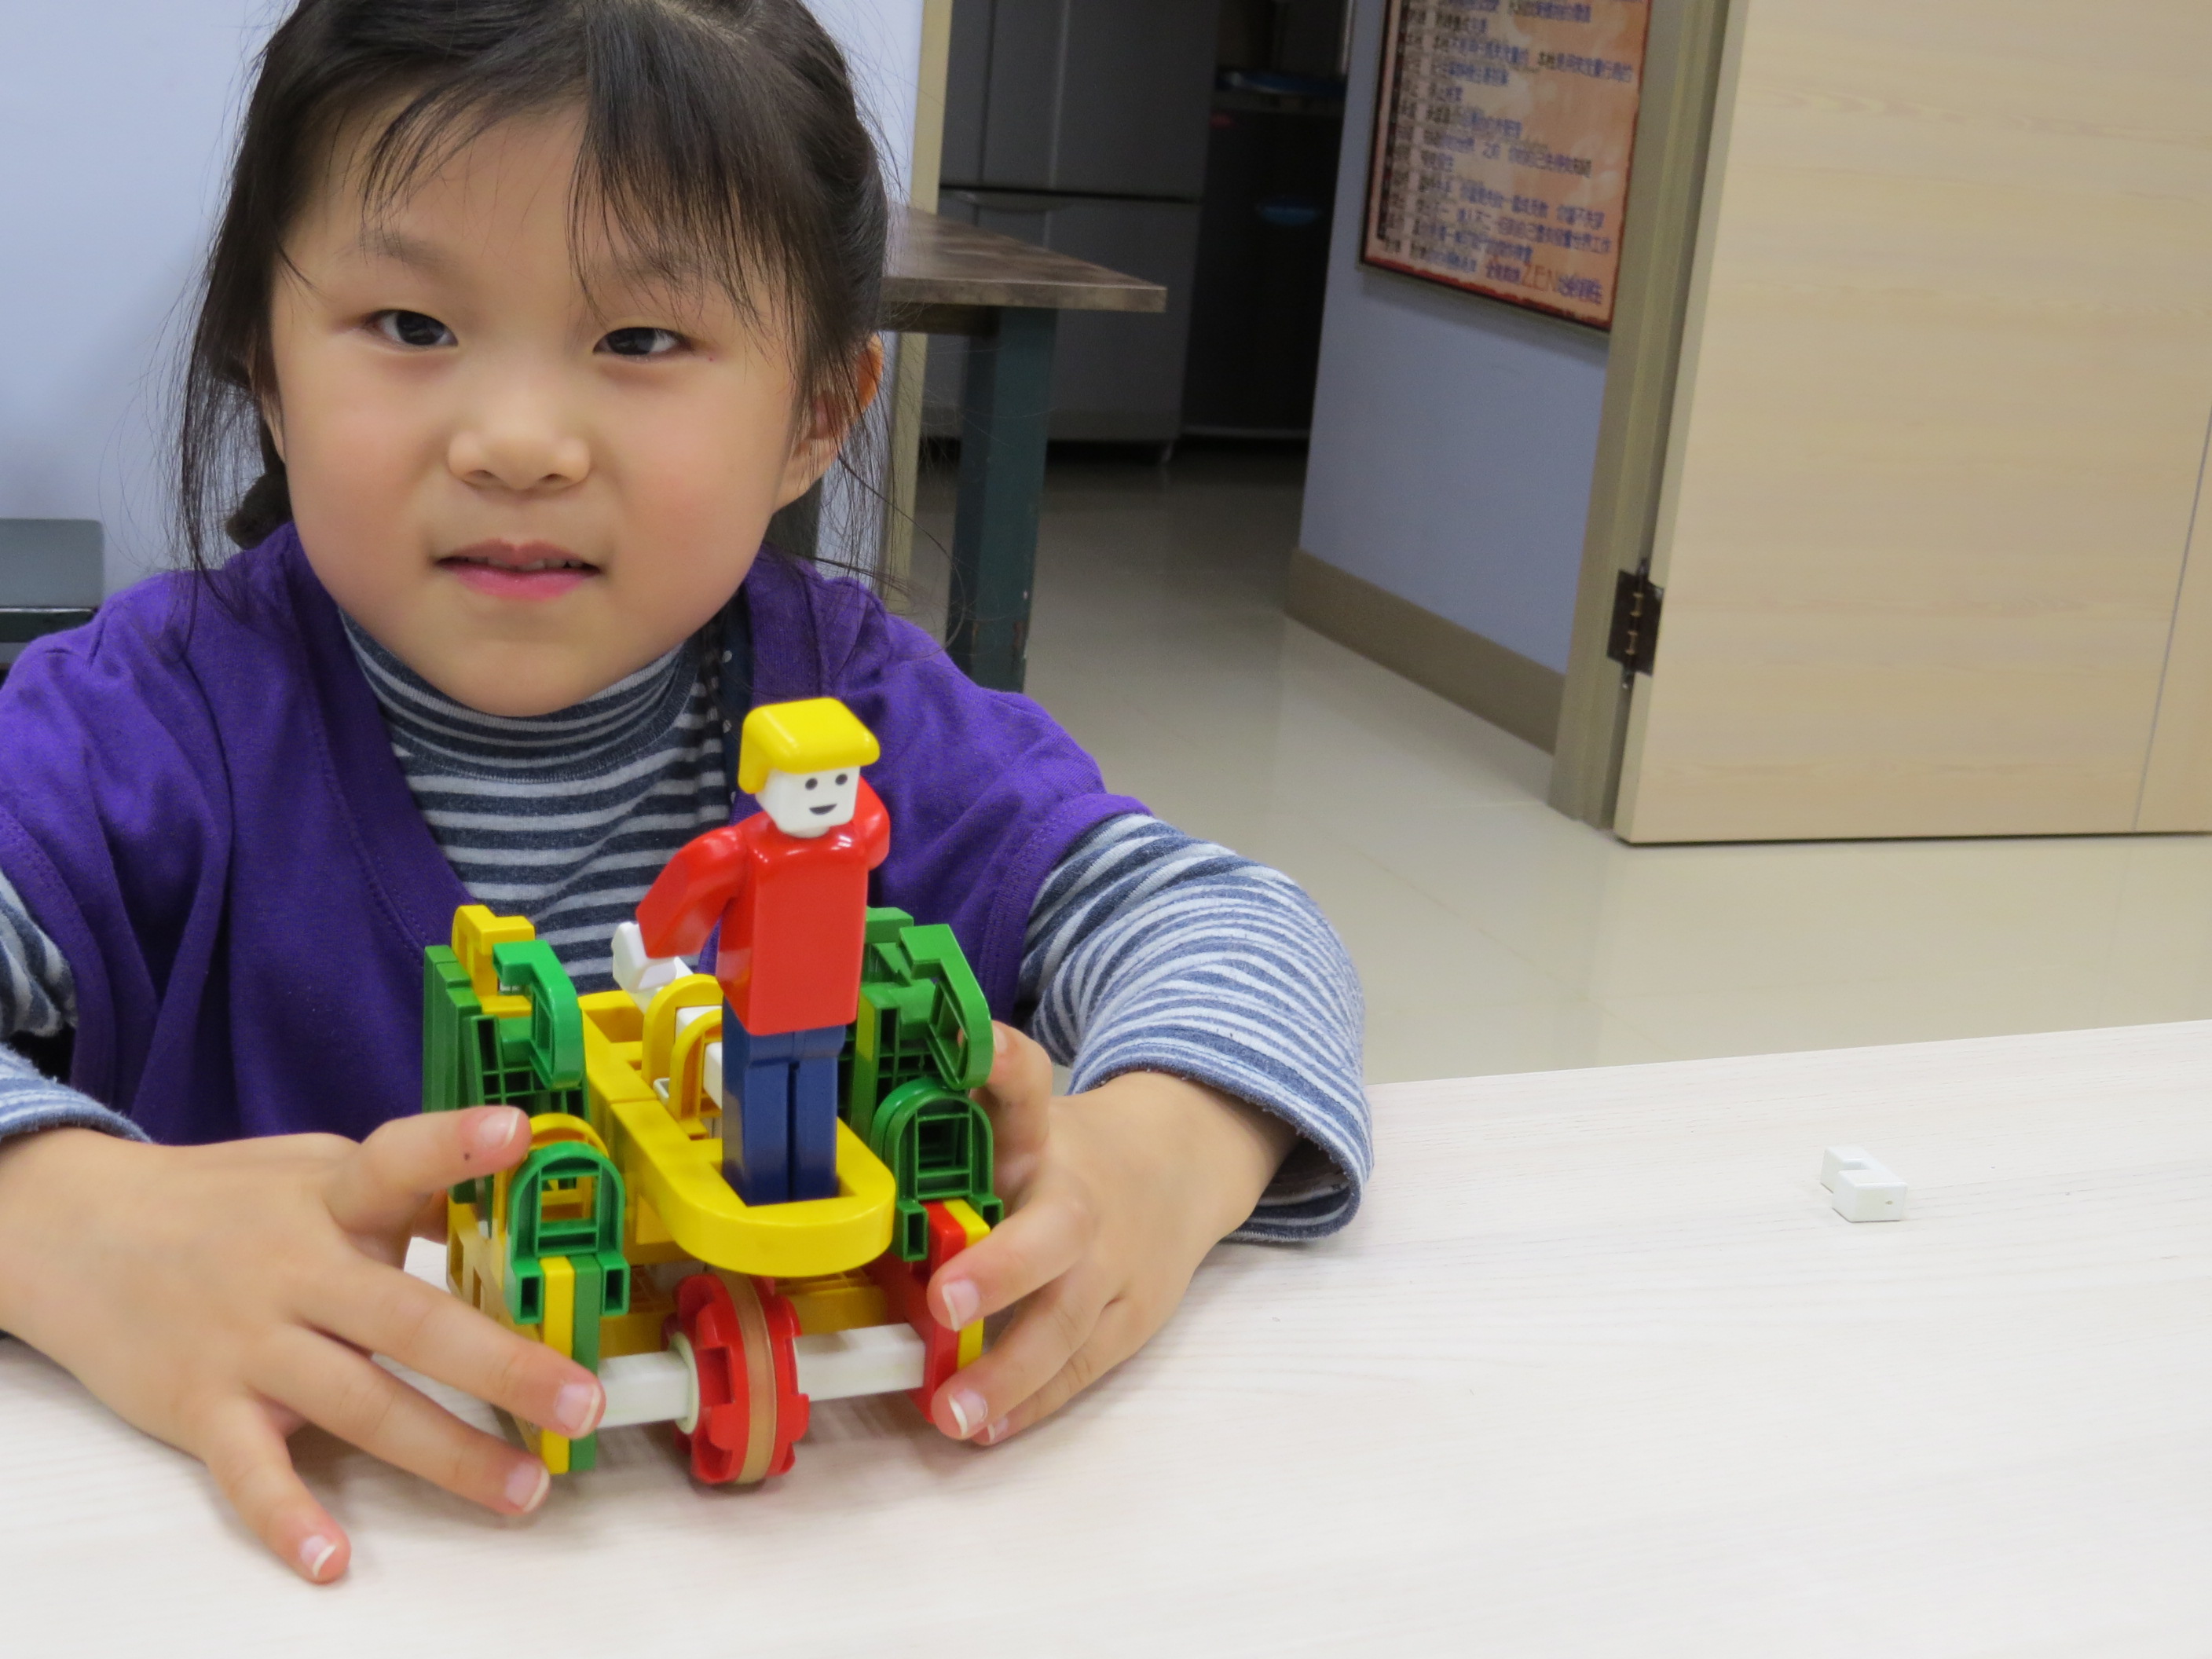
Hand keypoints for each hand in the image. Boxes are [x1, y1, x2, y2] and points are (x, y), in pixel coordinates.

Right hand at [0, 1109, 603, 1583]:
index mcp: (332, 1197)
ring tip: (523, 1488)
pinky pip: (249, 1472)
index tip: (517, 1133)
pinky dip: (288, 1517)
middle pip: (408, 1318)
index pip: (398, 1161)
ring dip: (446, 1452)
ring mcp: (249, 1342)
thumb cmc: (229, 1203)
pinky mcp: (202, 1406)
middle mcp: (295, 1269)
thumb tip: (511, 1198)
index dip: (455, 1147)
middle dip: (502, 1364)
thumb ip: (403, 1192)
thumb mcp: (315, 1172)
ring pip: (358, 1403)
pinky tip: (332, 1558)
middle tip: (581, 1402)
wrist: (80, 1233)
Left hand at [923, 1025, 1294, 1445]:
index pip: (1023, 1085)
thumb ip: (947, 1133)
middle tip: (945, 1303)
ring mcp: (1114, 1264)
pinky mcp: (1132, 1316)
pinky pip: (1082, 1366)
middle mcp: (1080, 1198)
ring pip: (1069, 1321)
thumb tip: (836, 1151)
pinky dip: (1035, 1401)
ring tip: (951, 1413)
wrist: (1182, 1167)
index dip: (999, 1062)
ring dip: (1010, 1372)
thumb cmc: (1067, 1154)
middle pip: (1053, 1231)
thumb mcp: (1018, 1123)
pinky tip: (988, 1428)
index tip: (969, 1045)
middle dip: (1001, 1269)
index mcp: (1041, 1137)